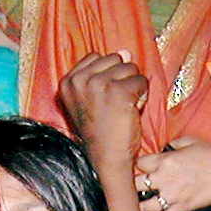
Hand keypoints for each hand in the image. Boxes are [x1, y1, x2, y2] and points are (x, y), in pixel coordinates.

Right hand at [57, 52, 147, 171]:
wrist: (106, 158)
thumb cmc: (100, 131)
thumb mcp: (92, 99)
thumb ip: (104, 73)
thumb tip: (125, 51)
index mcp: (68, 82)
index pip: (96, 57)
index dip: (106, 75)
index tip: (102, 98)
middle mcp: (79, 80)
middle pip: (114, 59)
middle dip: (120, 78)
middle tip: (113, 104)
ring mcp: (98, 84)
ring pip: (130, 68)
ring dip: (132, 87)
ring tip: (122, 107)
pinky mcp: (119, 92)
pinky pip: (142, 81)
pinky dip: (142, 95)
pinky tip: (131, 111)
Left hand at [134, 138, 210, 210]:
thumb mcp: (191, 141)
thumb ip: (174, 143)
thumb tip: (166, 147)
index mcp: (165, 160)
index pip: (139, 164)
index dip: (139, 166)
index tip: (142, 169)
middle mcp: (164, 178)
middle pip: (136, 185)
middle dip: (134, 186)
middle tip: (137, 189)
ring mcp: (172, 195)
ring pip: (145, 206)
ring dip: (142, 207)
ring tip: (142, 207)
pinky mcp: (182, 207)